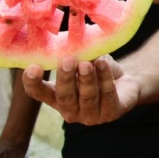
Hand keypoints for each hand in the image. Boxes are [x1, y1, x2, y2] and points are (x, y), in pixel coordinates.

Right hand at [22, 55, 138, 124]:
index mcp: (56, 98)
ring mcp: (90, 115)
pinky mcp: (111, 114)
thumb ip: (74, 56)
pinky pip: (107, 95)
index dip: (33, 82)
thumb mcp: (83, 61)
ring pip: (87, 97)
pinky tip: (103, 64)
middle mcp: (70, 110)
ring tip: (87, 63)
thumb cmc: (98, 72)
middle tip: (67, 60)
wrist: (126, 84)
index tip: (32, 67)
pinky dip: (105, 78)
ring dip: (86, 79)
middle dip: (66, 78)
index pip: (38, 93)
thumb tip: (70, 42)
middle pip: (64, 96)